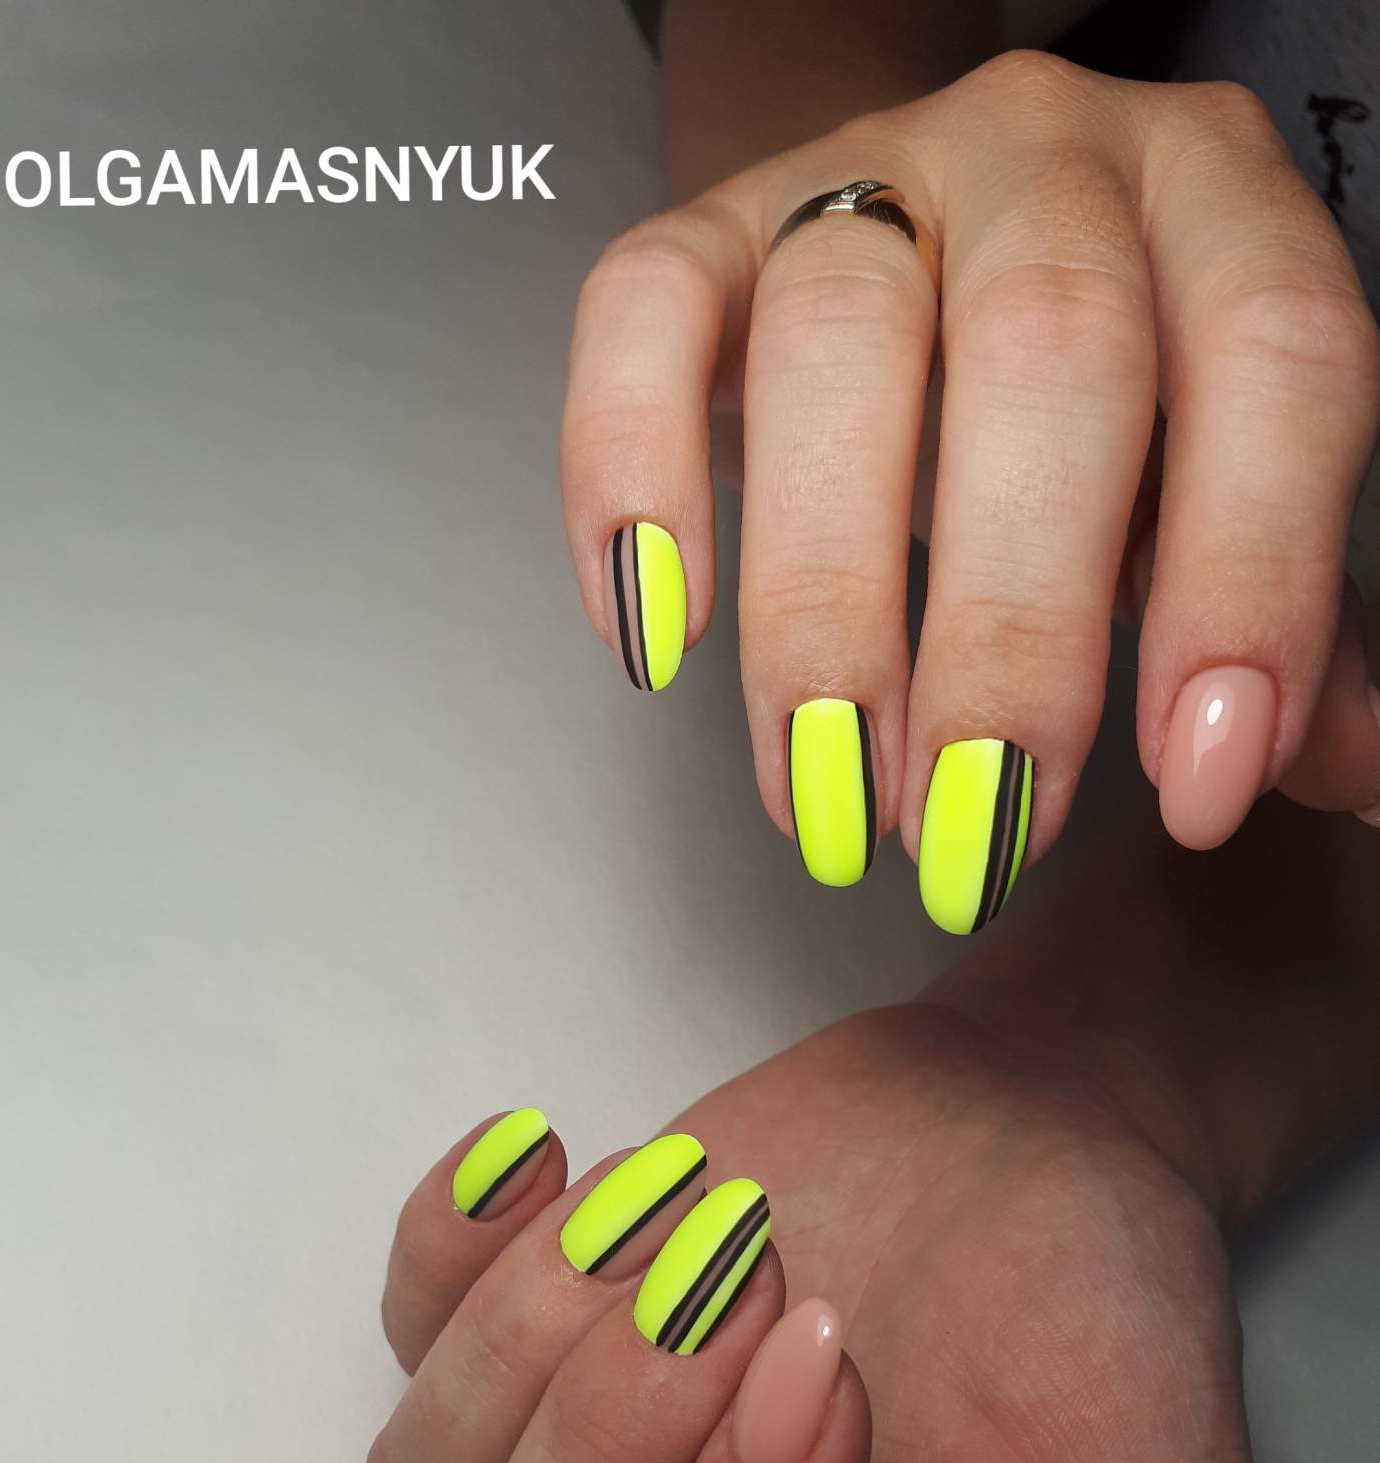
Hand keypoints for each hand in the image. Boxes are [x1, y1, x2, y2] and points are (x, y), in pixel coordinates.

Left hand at [367, 1006, 1256, 1462]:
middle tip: (749, 1269)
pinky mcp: (538, 1316)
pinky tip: (549, 1160)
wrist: (1032, 1123)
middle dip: (621, 1432)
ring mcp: (584, 1446)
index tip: (830, 1361)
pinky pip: (409, 1319)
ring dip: (538, 1330)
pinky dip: (449, 1243)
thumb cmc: (1092, 1298)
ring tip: (692, 1202)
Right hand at [560, 51, 1379, 927]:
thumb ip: (1284, 612)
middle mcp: (1050, 158)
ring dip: (820, 605)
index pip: (1276, 365)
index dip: (1248, 584)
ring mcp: (863, 172)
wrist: (928, 251)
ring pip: (834, 344)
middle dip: (1007, 632)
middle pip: (1046, 354)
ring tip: (824, 791)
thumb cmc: (1093, 404)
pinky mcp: (706, 226)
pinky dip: (629, 477)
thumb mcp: (1212, 494)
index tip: (1197, 787)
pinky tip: (656, 636)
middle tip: (970, 827)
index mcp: (1223, 211)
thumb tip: (1327, 767)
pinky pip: (641, 316)